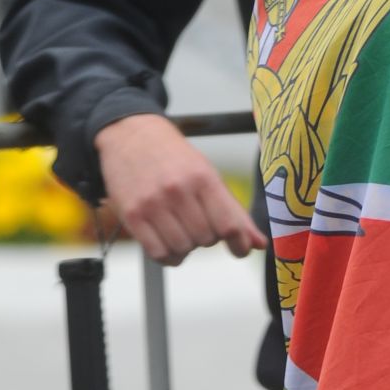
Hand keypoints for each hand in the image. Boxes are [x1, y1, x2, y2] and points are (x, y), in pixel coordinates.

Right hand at [94, 114, 266, 265]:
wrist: (129, 134)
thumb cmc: (173, 158)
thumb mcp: (208, 175)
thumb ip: (234, 213)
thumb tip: (260, 244)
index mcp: (203, 178)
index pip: (229, 225)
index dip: (239, 244)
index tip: (240, 249)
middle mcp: (178, 191)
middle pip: (206, 240)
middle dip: (206, 237)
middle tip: (197, 222)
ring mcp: (153, 204)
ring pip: (182, 250)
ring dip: (185, 247)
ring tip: (180, 229)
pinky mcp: (133, 216)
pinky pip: (159, 254)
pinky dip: (168, 255)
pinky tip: (168, 241)